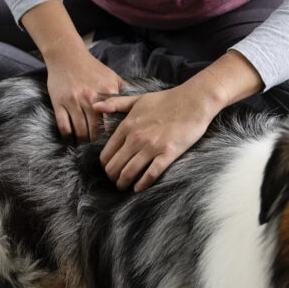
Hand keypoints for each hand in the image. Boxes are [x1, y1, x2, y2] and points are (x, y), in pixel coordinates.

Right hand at [19, 0, 126, 140]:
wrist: (67, 54)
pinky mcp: (58, 102)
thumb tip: (140, 104)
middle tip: (100, 151)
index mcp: (106, 92)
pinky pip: (63, 126)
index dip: (114, 135)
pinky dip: (68, 136)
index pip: (113, 121)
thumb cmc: (91, 67)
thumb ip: (125, 90)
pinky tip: (72, 139)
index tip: (115, 143)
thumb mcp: (111, 76)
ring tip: (87, 147)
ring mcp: (73, 101)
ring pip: (80, 131)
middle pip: (96, 130)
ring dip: (84, 142)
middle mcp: (90, 98)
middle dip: (98, 143)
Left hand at [93, 85, 218, 191]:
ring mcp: (152, 146)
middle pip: (114, 167)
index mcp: (127, 126)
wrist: (194, 101)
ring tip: (126, 187)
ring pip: (129, 173)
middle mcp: (136, 137)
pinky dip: (142, 184)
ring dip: (124, 183)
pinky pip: (150, 175)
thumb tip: (94, 105)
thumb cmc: (167, 100)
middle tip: (117, 181)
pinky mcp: (168, 153)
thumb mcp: (137, 99)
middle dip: (113, 178)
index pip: (106, 154)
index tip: (111, 170)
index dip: (106, 166)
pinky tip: (139, 188)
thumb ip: (115, 103)